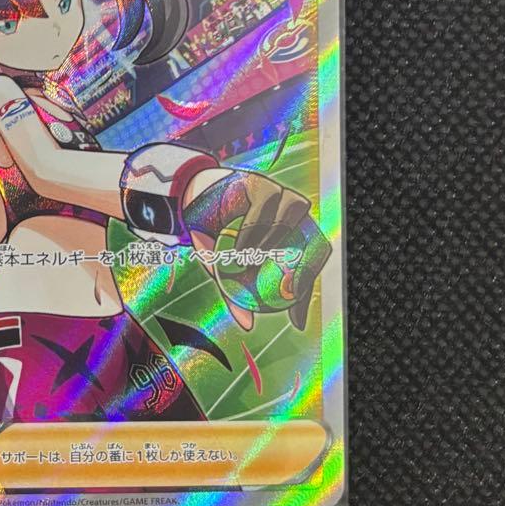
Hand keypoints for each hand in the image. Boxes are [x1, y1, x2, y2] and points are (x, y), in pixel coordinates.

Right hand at [184, 169, 330, 329]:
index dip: (310, 279)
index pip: (313, 254)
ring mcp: (278, 195)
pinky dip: (254, 227)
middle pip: (314, 232)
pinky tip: (240, 248)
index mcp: (292, 235)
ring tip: (254, 261)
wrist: (190, 205)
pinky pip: (265, 202)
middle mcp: (291, 214)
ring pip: (294, 210)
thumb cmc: (216, 238)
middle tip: (287, 287)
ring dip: (277, 237)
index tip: (294, 301)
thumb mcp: (226, 268)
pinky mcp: (260, 181)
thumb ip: (236, 292)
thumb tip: (246, 324)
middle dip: (306, 261)